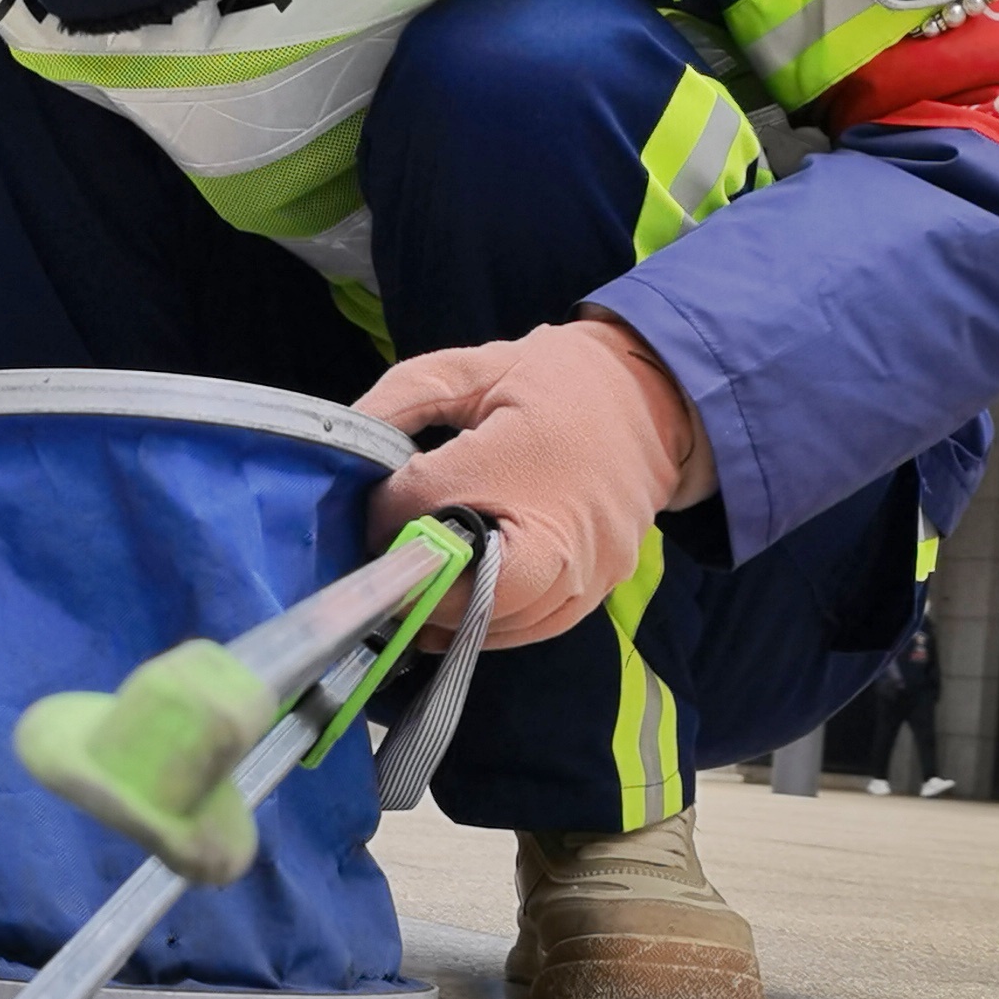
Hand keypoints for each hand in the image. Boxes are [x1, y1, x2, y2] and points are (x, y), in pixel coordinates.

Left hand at [360, 315, 712, 646]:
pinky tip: (455, 603)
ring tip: (414, 586)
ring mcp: (586, 570)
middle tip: (385, 566)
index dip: (386, 510)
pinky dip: (484, 623)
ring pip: (494, 622)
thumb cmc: (559, 381)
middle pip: (464, 589)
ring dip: (443, 611)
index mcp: (522, 457)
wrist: (659, 400)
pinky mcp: (598, 591)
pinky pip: (529, 630)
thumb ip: (400, 399)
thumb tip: (339, 441)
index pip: (425, 505)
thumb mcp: (473, 368)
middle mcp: (561, 527)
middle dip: (413, 581)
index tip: (379, 503)